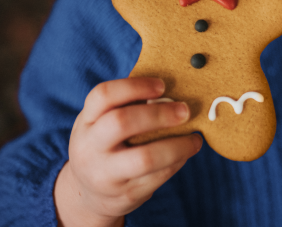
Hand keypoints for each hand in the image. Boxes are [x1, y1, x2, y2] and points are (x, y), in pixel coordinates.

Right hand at [54, 77, 202, 226]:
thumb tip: (172, 96)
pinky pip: (158, 176)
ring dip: (178, 145)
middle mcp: (89, 148)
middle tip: (185, 111)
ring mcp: (105, 175)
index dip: (135, 86)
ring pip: (145, 158)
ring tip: (194, 139)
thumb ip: (128, 108)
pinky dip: (177, 162)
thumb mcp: (102, 125)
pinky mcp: (125, 195)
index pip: (104, 95)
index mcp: (86, 122)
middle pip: (121, 122)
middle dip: (159, 114)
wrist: (90, 196)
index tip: (162, 85)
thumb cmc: (106, 147)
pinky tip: (185, 154)